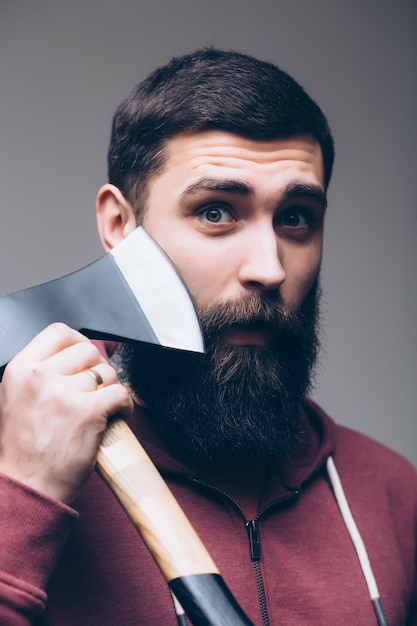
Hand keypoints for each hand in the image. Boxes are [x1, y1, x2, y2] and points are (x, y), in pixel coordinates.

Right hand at [0, 323, 132, 503]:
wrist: (29, 488)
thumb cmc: (25, 450)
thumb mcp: (17, 399)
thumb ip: (40, 374)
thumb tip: (74, 357)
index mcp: (20, 369)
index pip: (59, 332)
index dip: (78, 343)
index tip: (86, 358)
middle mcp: (40, 376)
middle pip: (88, 351)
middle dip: (98, 369)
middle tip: (98, 389)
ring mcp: (65, 393)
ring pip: (107, 373)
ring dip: (111, 389)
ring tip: (105, 407)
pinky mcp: (89, 411)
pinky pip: (121, 393)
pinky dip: (126, 404)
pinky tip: (118, 415)